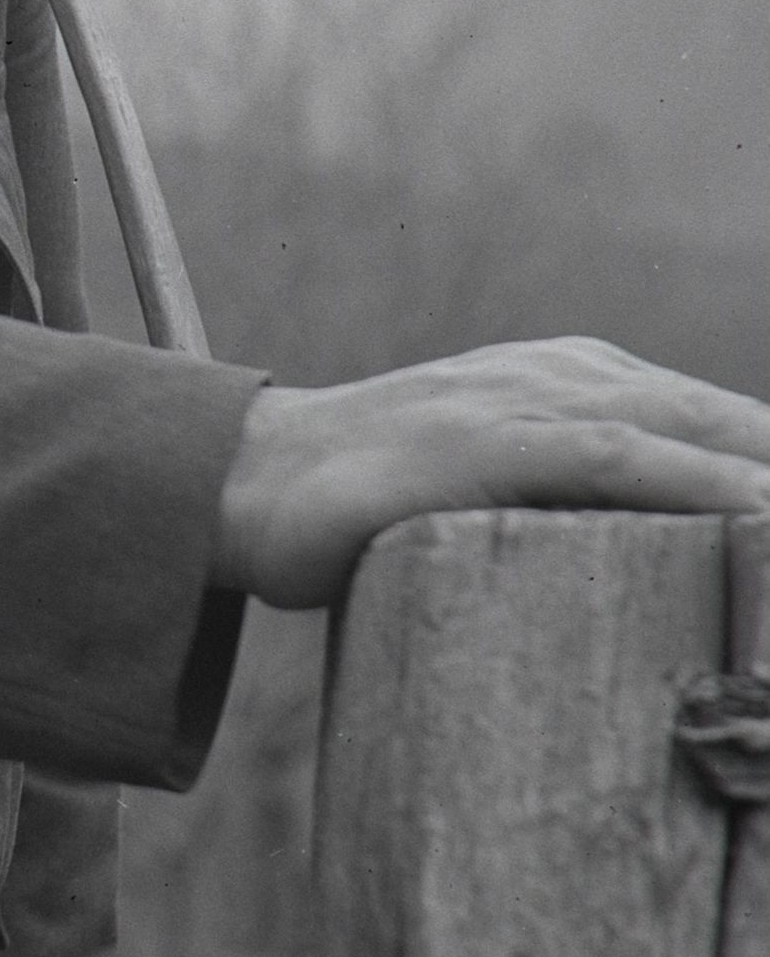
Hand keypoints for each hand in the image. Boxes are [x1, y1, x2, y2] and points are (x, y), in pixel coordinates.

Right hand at [210, 337, 769, 609]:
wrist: (239, 479)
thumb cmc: (359, 500)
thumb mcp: (487, 488)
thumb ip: (567, 508)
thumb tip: (641, 582)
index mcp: (579, 380)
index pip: (730, 428)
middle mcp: (568, 374)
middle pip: (739, 425)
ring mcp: (529, 400)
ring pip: (700, 433)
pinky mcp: (488, 439)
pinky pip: (621, 455)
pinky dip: (703, 481)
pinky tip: (757, 514)